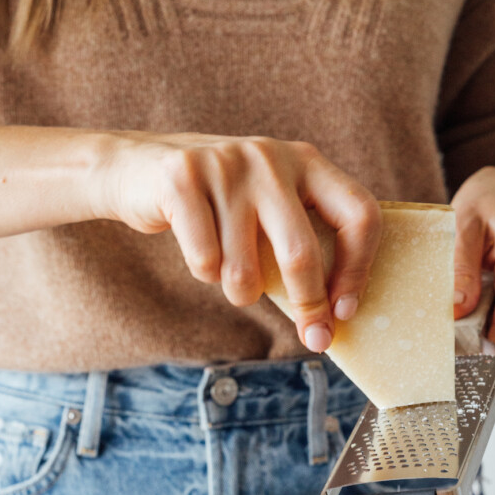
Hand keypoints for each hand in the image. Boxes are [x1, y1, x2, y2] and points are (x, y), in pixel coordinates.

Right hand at [98, 132, 381, 351]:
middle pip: (301, 252)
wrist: (136, 168)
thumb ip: (303, 239)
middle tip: (311, 338)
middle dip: (308, 305)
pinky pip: (205, 261)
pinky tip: (197, 250)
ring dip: (239, 292)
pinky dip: (203, 273)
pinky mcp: (182, 178)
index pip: (359, 213)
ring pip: (244, 270)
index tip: (344, 311)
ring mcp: (225, 164)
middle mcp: (271, 157)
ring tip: (230, 276)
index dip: (358, 269)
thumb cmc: (218, 206)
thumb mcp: (269, 206)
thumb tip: (334, 317)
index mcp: (306, 160)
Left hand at [451, 167, 494, 353]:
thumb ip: (460, 265)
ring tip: (474, 285)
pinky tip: (489, 288)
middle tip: (448, 307)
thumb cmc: (490, 205)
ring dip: (482, 319)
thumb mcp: (464, 221)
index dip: (479, 349)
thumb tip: (457, 311)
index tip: (448, 353)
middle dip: (473, 331)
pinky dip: (493, 315)